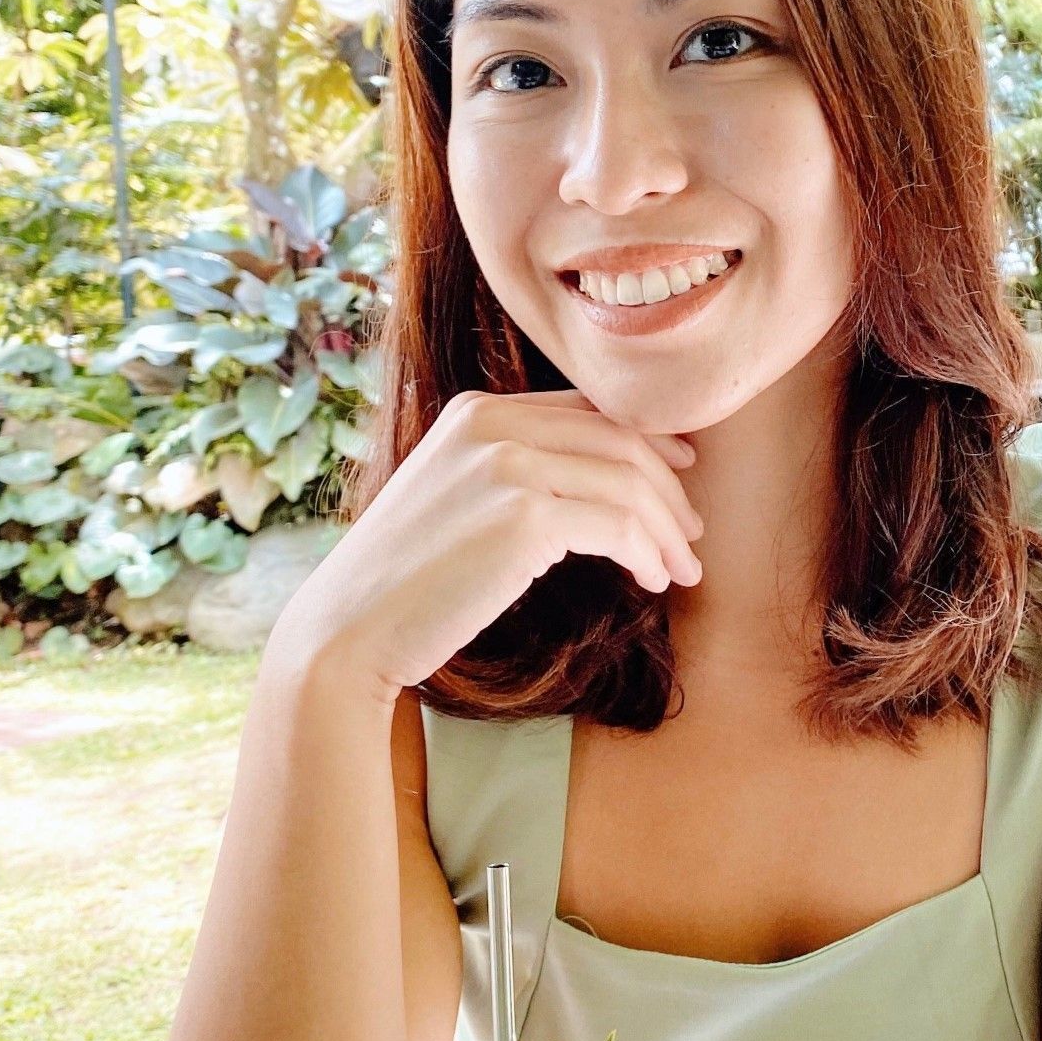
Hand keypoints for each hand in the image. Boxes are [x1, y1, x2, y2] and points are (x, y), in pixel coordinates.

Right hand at [262, 389, 703, 700]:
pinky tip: (652, 581)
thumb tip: (599, 482)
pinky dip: (648, 552)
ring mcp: (508, 464)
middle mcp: (494, 423)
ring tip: (682, 570)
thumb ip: (514, 469)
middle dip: (670, 489)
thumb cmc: (406, 582)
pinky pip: (619, 524)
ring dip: (668, 530)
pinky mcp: (524, 516)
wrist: (349, 630)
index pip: (590, 410)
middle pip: (620, 439)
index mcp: (479, 410)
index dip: (648, 439)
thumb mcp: (457, 497)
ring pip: (630, 481)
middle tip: (692, 535)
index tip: (683, 473)